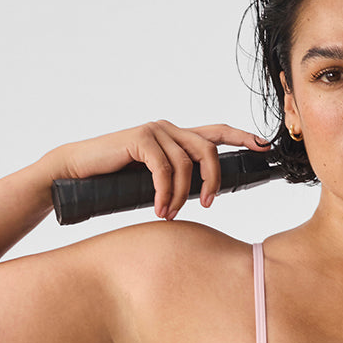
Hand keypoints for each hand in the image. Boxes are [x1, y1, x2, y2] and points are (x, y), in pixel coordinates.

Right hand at [43, 120, 270, 218]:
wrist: (80, 171)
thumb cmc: (118, 180)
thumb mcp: (157, 181)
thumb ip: (180, 181)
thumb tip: (207, 196)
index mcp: (177, 137)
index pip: (216, 132)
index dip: (241, 136)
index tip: (263, 146)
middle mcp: (169, 129)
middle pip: (209, 149)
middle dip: (214, 179)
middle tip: (210, 204)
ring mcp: (155, 131)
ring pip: (187, 163)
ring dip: (182, 195)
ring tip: (170, 214)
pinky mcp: (140, 138)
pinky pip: (165, 168)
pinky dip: (165, 192)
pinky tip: (160, 208)